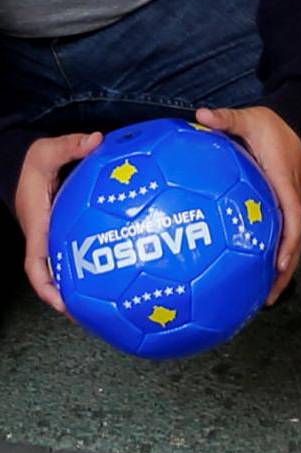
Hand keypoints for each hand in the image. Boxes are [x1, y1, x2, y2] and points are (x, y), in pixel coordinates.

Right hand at [13, 129, 102, 312]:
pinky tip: (124, 257)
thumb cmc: (33, 162)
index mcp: (39, 225)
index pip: (36, 265)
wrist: (23, 162)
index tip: (63, 304)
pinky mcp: (68, 226)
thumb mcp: (47, 150)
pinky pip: (82, 243)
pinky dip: (97, 253)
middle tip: (94, 313)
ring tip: (113, 297)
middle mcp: (46, 235)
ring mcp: (56, 233)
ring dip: (85, 280)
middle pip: (54, 275)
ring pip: (69, 263)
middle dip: (69, 296)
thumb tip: (96, 140)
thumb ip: (70, 145)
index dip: (47, 287)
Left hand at [194, 105, 300, 303]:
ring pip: (293, 239)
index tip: (278, 263)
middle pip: (296, 237)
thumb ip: (226, 119)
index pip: (293, 213)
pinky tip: (258, 273)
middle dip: (286, 267)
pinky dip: (277, 255)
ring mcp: (294, 199)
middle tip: (270, 297)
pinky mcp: (289, 203)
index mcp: (284, 178)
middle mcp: (294, 193)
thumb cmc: (273, 124)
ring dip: (283, 267)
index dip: (288, 240)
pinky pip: (286, 232)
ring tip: (265, 297)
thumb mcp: (250, 117)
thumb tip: (200, 115)